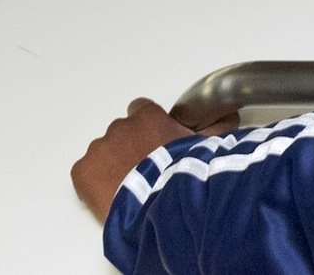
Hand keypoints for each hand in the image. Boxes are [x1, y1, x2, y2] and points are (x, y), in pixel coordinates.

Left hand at [71, 97, 236, 223]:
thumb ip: (214, 128)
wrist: (157, 204)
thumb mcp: (205, 146)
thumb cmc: (182, 173)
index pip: (141, 109)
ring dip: (113, 162)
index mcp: (147, 116)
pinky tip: (110, 192)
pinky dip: (93, 180)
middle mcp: (120, 127)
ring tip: (129, 184)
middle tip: (144, 168)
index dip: (147, 126)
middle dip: (130, 146)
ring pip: (103, 151)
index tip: (154, 140)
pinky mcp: (82, 171)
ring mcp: (98, 148)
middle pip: (121, 132)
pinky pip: (85, 171)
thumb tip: (230, 117)